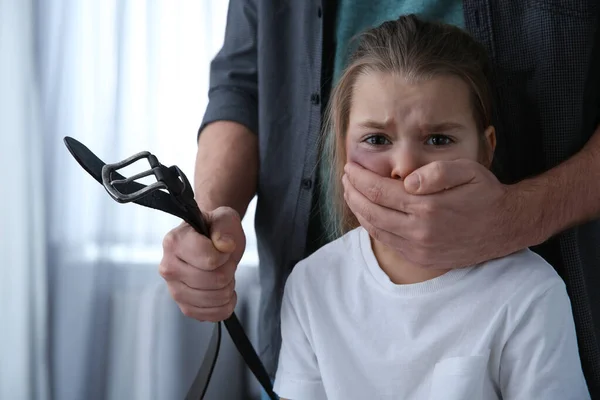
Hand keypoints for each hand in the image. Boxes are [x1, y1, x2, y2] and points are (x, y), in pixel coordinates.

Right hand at [159, 206, 244, 321]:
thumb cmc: (214, 229)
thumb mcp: (223, 218)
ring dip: (229, 286)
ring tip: (221, 273)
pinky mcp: (185, 307)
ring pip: (217, 298)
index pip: (211, 260)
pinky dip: (226, 304)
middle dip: (229, 270)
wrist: (208, 242)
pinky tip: (222, 291)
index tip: (222, 247)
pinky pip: (214, 315)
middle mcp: (168, 268)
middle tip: (224, 261)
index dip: (225, 254)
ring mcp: (174, 290)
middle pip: (216, 280)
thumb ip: (224, 227)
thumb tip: (224, 246)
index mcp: (174, 242)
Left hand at [343, 160, 524, 268]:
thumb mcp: (467, 171)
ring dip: (358, 210)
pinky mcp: (421, 259)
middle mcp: (419, 232)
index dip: (360, 178)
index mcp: (427, 208)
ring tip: (350, 193)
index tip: (350, 167)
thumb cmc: (485, 194)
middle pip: (371, 211)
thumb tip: (407, 181)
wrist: (505, 228)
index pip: (379, 191)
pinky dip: (371, 227)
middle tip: (345, 178)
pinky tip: (367, 213)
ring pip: (375, 229)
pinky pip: (387, 242)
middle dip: (353, 192)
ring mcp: (419, 249)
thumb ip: (436, 173)